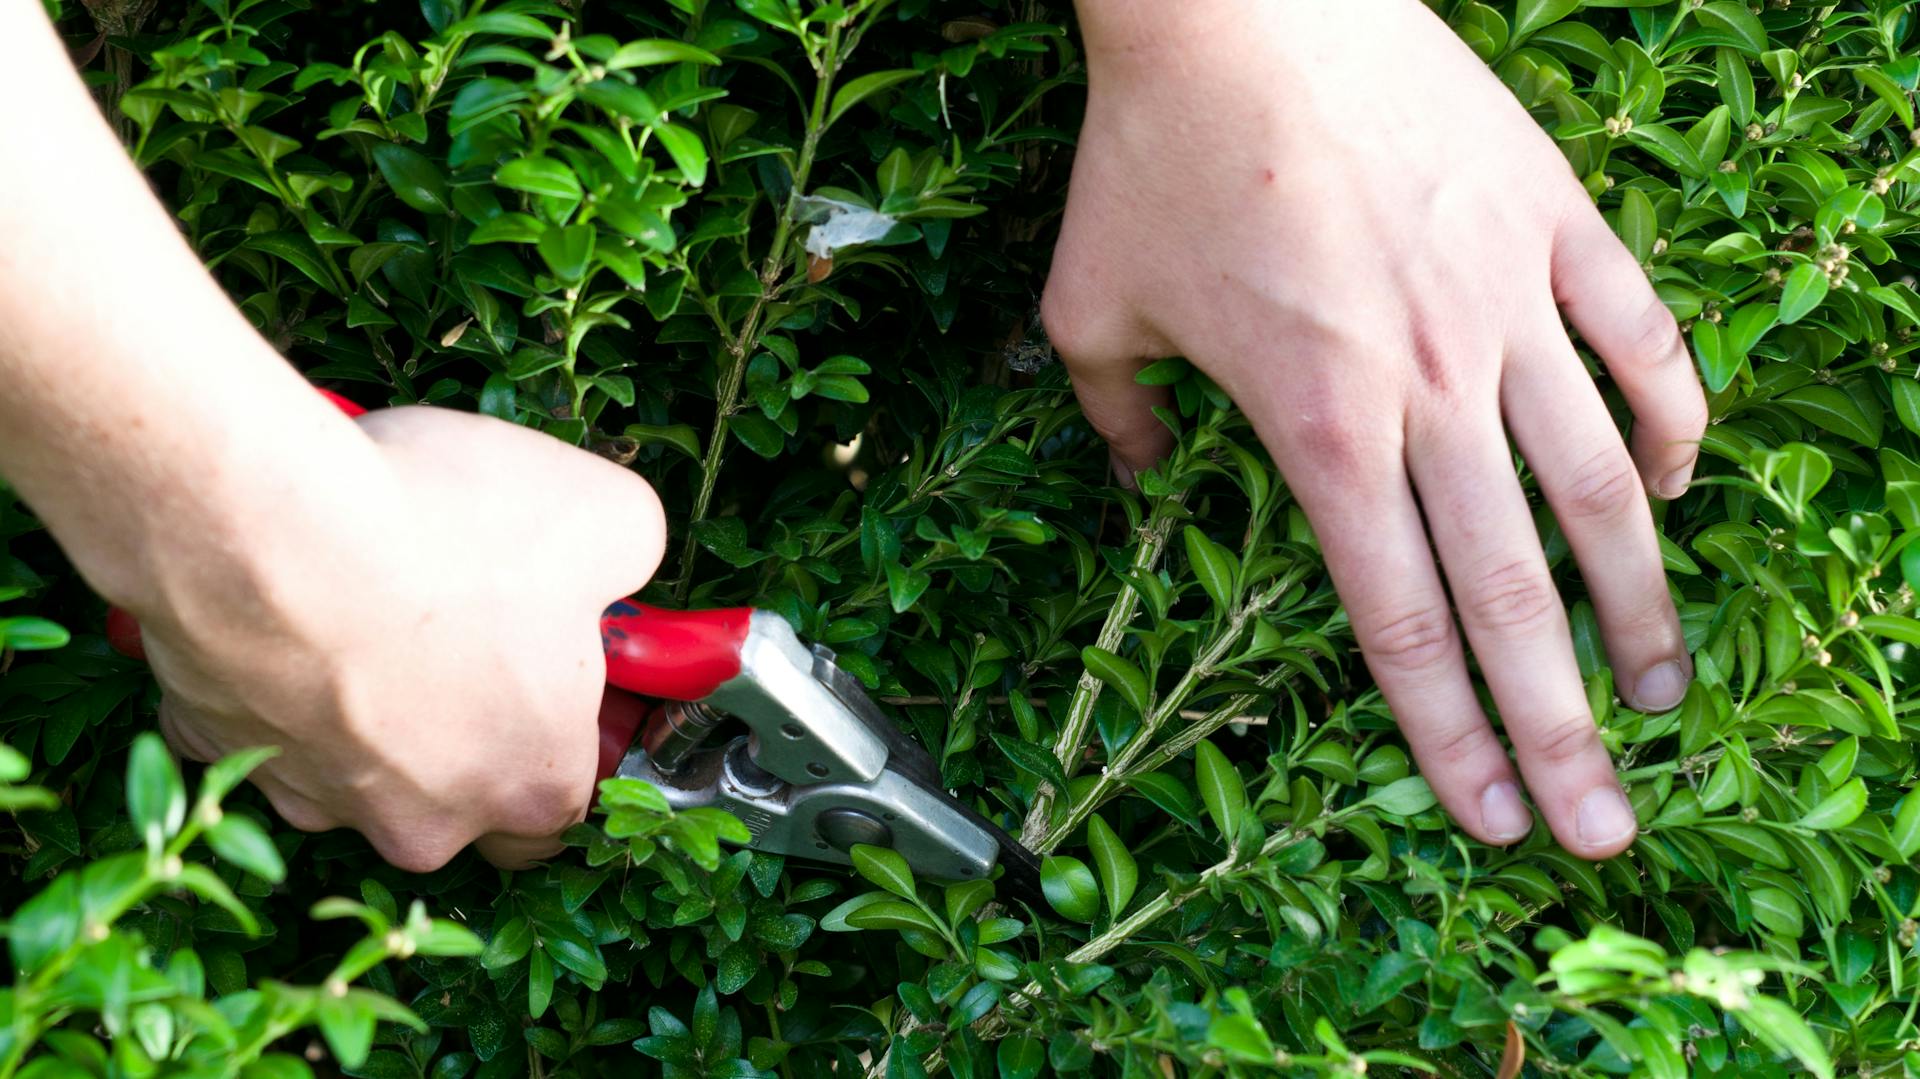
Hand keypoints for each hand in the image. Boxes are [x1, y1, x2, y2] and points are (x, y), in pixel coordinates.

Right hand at [140, 407, 663, 870]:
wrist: (260, 521)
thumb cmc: (448, 531)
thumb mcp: (610, 517)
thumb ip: (632, 558)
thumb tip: (617, 561)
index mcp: (532, 788)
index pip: (577, 797)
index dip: (577, 725)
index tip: (564, 663)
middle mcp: (423, 821)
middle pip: (466, 795)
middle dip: (470, 727)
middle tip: (465, 628)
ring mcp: (311, 793)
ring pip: (359, 761)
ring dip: (369, 695)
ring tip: (370, 591)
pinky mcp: (217, 746)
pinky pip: (264, 713)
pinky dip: (278, 664)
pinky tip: (288, 591)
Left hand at [1044, 0, 1706, 857]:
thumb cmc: (1155, 150)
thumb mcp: (1089, 305)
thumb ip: (1112, 417)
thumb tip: (1133, 482)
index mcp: (1317, 429)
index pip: (1399, 618)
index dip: (1445, 733)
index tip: (1489, 817)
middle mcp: (1428, 387)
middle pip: (1513, 591)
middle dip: (1560, 727)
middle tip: (1606, 827)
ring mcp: (1506, 304)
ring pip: (1602, 483)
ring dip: (1640, 598)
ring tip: (1665, 689)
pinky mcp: (1554, 224)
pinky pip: (1642, 339)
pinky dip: (1673, 418)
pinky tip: (1682, 484)